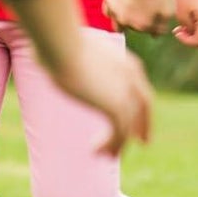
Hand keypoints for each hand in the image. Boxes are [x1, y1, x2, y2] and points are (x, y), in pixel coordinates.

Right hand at [50, 38, 152, 154]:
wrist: (61, 44)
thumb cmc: (58, 41)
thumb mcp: (74, 50)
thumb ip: (75, 58)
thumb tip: (53, 57)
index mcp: (127, 63)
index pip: (141, 90)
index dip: (142, 107)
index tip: (139, 117)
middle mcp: (133, 79)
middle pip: (144, 108)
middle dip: (143, 126)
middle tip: (142, 143)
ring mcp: (127, 93)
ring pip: (129, 125)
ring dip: (119, 142)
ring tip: (106, 155)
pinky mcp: (116, 106)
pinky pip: (119, 133)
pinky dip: (111, 145)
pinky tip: (96, 151)